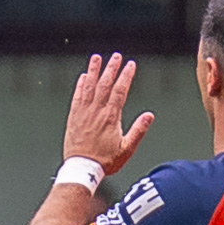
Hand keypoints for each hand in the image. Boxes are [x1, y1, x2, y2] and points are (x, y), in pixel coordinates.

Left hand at [63, 53, 153, 176]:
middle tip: (116, 56)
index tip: (130, 65)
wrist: (81, 168)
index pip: (120, 91)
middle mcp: (96, 111)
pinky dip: (80, 85)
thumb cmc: (105, 161)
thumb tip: (150, 115)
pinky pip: (77, 97)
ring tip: (97, 58)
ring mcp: (83, 113)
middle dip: (111, 68)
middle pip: (105, 84)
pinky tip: (84, 76)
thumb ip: (138, 130)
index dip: (126, 76)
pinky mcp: (73, 117)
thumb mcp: (127, 149)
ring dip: (94, 71)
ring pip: (89, 87)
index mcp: (111, 117)